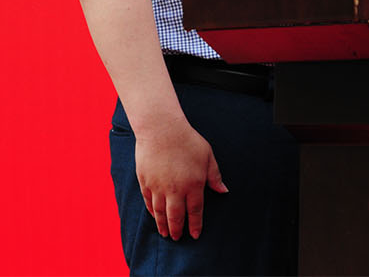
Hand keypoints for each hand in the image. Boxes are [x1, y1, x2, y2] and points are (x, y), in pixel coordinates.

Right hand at [135, 118, 227, 239]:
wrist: (161, 129)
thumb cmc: (187, 140)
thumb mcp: (207, 156)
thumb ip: (215, 176)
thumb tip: (224, 191)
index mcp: (193, 184)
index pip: (195, 211)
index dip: (195, 225)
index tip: (195, 234)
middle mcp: (175, 190)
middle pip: (176, 217)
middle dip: (178, 230)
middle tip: (178, 238)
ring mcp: (158, 187)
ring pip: (160, 213)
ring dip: (163, 225)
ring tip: (166, 233)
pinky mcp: (145, 182)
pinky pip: (149, 202)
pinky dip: (152, 212)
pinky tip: (155, 216)